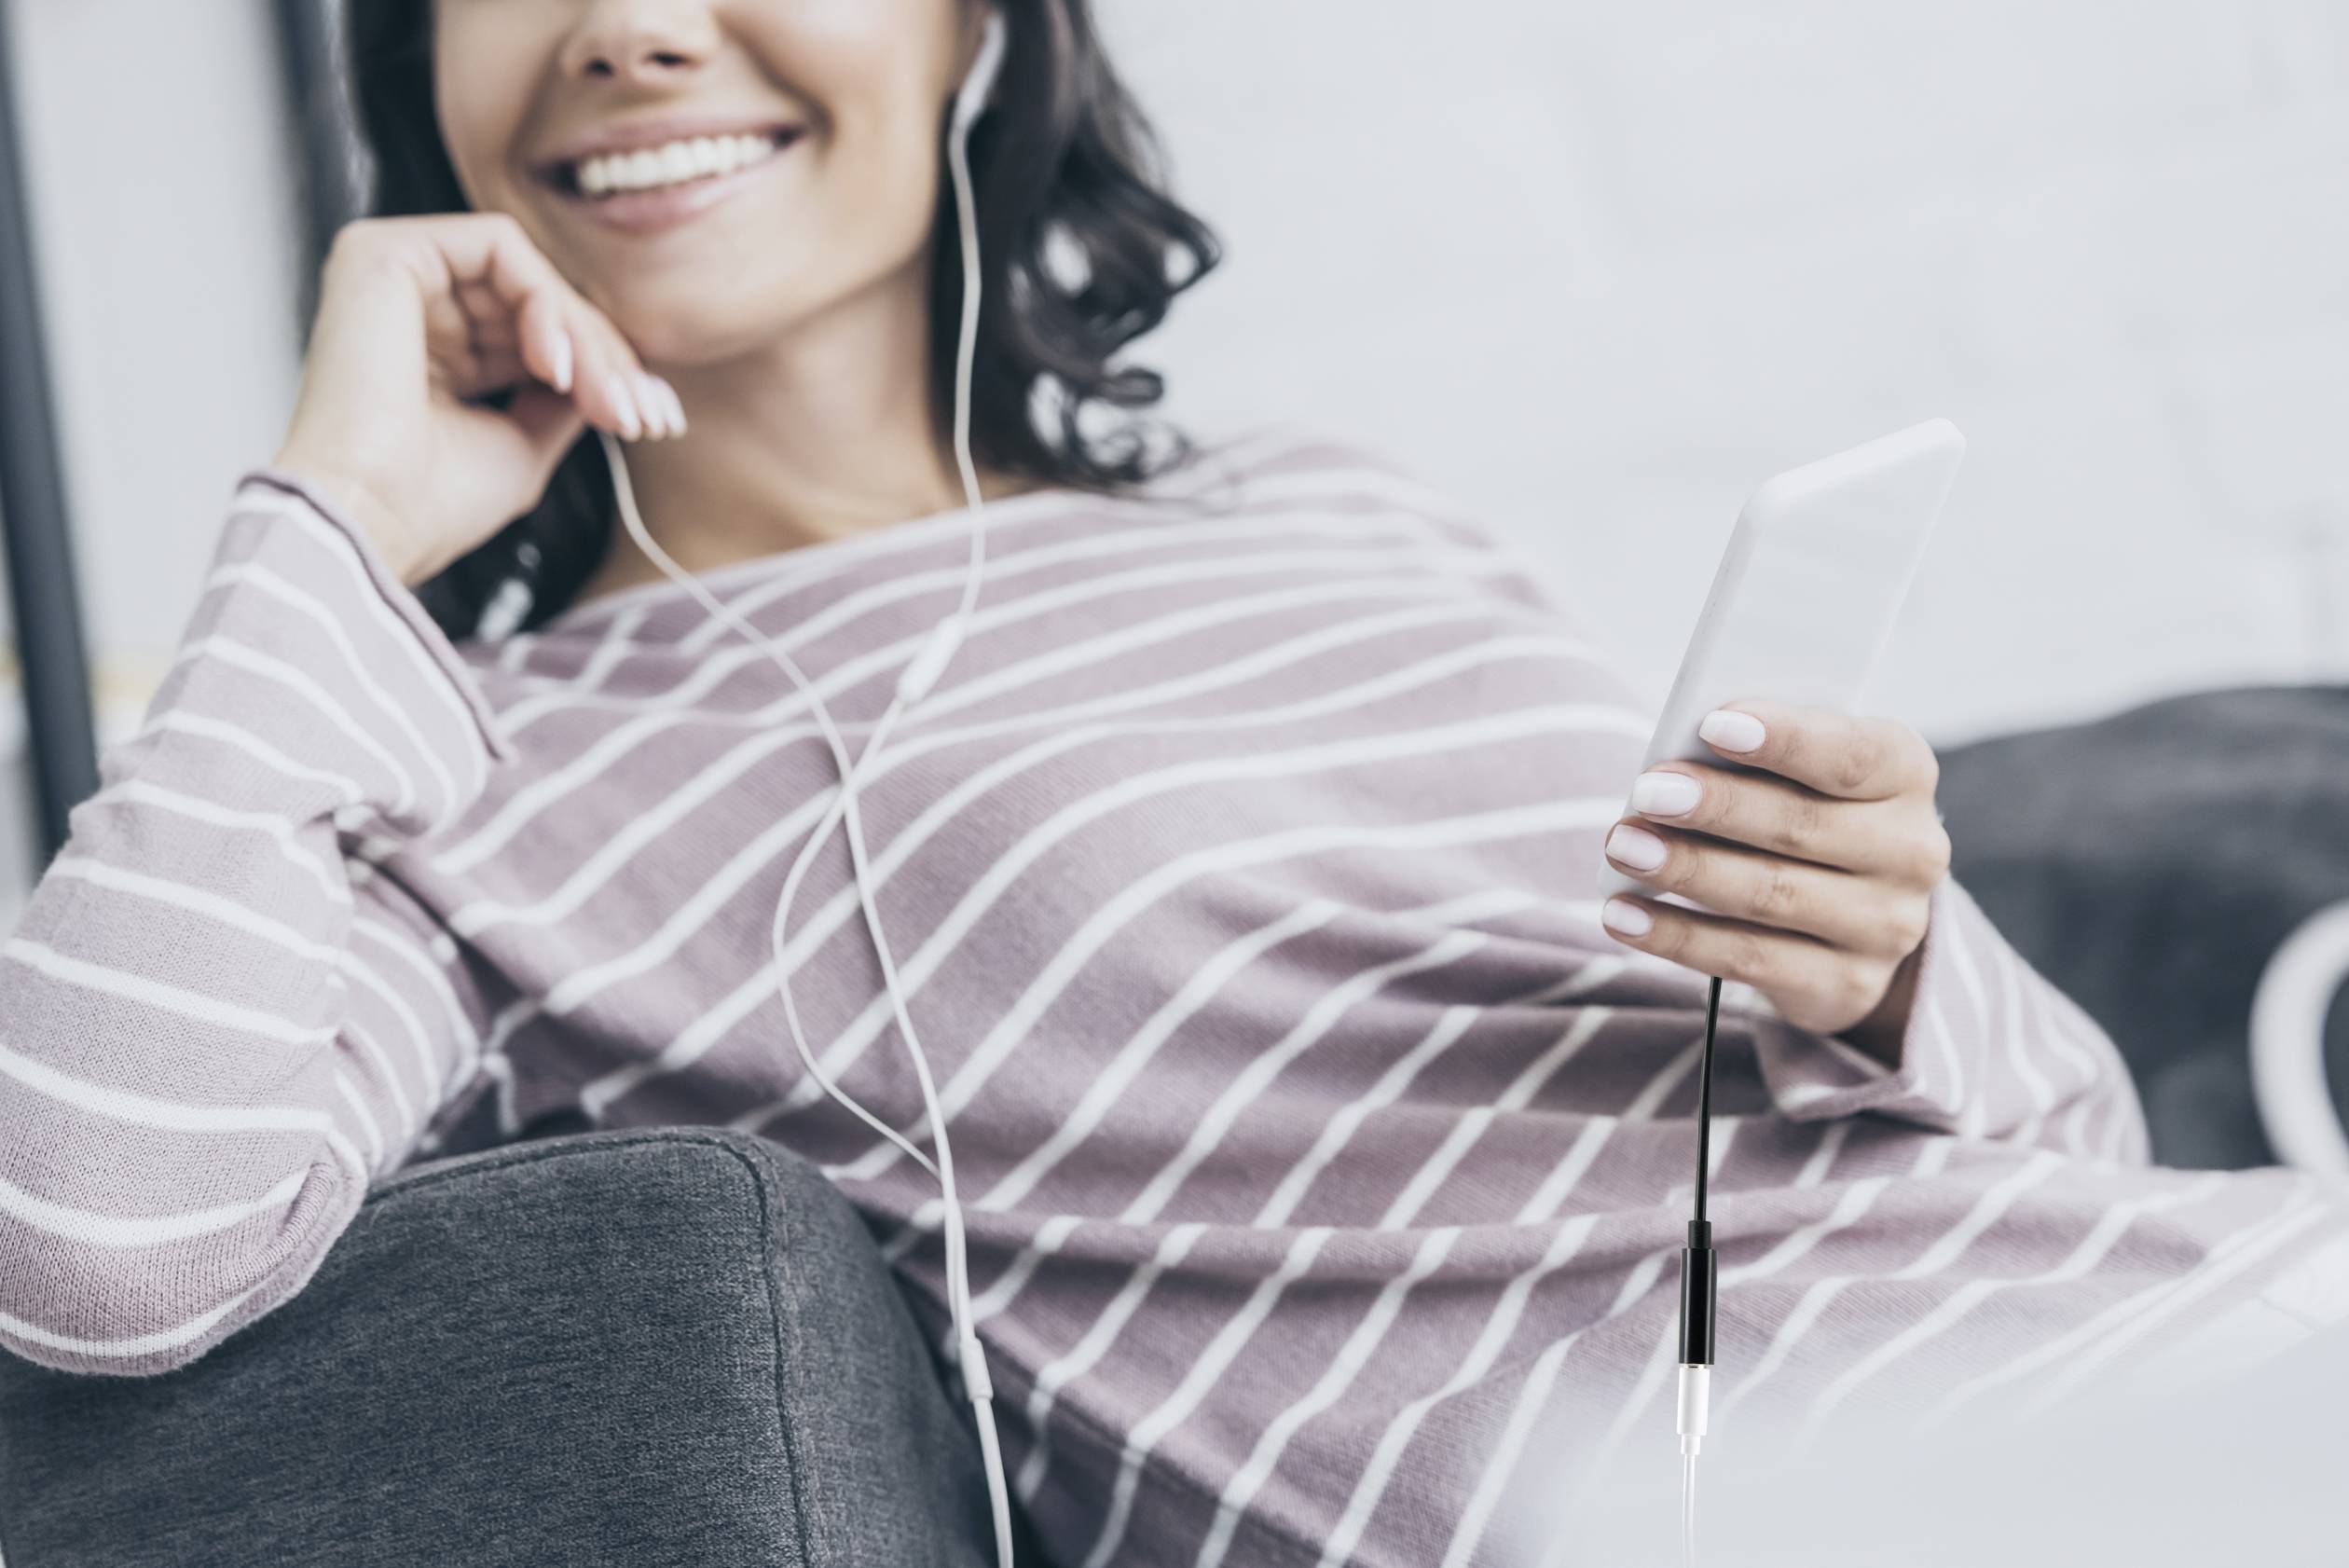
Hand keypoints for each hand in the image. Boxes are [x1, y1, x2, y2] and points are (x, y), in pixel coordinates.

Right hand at [269, 212, 688, 585]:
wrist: (372, 518)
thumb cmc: (432, 502)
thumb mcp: (524, 442)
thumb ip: (566, 393)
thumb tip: (618, 372)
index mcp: (431, 352)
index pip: (535, 333)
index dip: (602, 368)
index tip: (655, 418)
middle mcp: (408, 307)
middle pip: (538, 301)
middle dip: (605, 357)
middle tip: (642, 414)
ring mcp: (394, 273)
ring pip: (529, 274)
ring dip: (584, 338)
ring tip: (604, 401)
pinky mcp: (386, 252)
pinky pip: (499, 248)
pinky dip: (545, 303)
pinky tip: (555, 366)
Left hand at [1597, 698, 1950, 1065]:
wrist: (1854, 918)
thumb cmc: (1805, 811)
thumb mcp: (1803, 771)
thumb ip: (1760, 759)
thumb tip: (1675, 763)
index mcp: (1906, 774)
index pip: (1851, 754)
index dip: (1785, 739)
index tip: (1712, 725)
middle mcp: (1911, 852)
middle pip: (1802, 826)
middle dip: (1716, 808)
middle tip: (1646, 792)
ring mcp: (1885, 926)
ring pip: (1771, 895)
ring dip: (1687, 870)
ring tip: (1623, 846)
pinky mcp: (1845, 985)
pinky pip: (1748, 960)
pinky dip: (1677, 936)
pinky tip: (1623, 915)